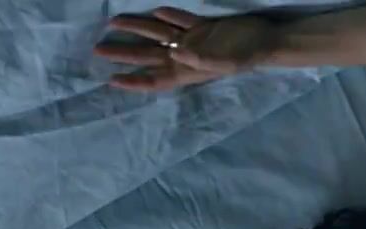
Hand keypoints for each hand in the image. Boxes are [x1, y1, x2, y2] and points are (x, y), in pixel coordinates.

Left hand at [94, 7, 276, 91]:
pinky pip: (179, 20)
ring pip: (158, 34)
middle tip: (98, 49)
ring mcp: (193, 40)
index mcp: (188, 70)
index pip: (155, 79)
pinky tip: (154, 9)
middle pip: (148, 56)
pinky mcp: (203, 26)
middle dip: (123, 53)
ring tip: (114, 22)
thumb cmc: (248, 55)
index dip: (134, 81)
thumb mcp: (226, 61)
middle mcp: (186, 56)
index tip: (113, 80)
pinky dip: (167, 15)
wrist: (268, 41)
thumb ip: (200, 59)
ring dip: (137, 29)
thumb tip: (174, 52)